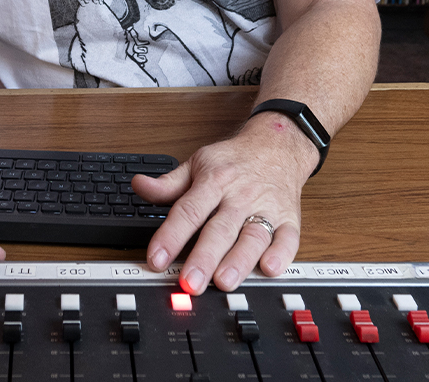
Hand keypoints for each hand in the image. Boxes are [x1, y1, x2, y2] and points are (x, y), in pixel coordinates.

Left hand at [130, 120, 309, 293]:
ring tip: (224, 281)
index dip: (170, 236)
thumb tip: (138, 186)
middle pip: (221, 229)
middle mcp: (240, 196)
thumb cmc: (235, 160)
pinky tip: (269, 268)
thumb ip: (168, 183)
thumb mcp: (197, 164)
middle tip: (190, 282)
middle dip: (204, 258)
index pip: (189, 210)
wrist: (277, 145)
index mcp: (214, 181)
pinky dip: (281, 254)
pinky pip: (288, 239)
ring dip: (239, 260)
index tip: (156, 259)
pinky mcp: (290, 220)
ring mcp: (267, 208)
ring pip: (253, 237)